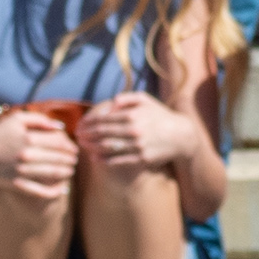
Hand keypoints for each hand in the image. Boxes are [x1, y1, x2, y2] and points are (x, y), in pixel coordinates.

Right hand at [0, 108, 79, 205]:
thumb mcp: (16, 119)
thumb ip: (39, 119)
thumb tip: (61, 127)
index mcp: (29, 137)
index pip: (59, 143)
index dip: (70, 146)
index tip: (74, 149)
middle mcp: (27, 155)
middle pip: (59, 158)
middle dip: (71, 160)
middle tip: (74, 161)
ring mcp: (22, 171)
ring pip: (53, 174)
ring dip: (66, 173)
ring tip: (70, 171)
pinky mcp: (17, 184)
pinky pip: (41, 192)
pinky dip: (54, 192)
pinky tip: (63, 190)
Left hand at [79, 90, 197, 176]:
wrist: (181, 135)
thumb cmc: (160, 115)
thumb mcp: (145, 100)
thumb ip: (126, 98)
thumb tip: (110, 104)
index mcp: (133, 115)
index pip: (103, 119)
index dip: (88, 122)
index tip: (80, 125)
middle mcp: (134, 130)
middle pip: (102, 133)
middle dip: (87, 135)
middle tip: (78, 136)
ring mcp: (138, 146)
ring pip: (107, 147)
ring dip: (91, 147)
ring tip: (83, 146)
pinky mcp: (141, 159)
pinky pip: (118, 160)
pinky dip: (104, 160)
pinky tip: (95, 158)